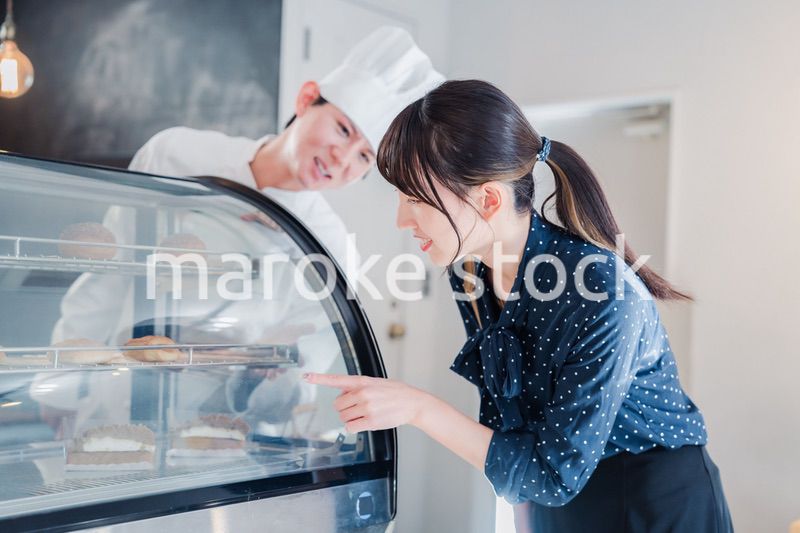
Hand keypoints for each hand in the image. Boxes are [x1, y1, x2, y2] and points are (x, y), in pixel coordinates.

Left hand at [304, 373, 429, 432]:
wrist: (412, 402)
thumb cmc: (394, 392)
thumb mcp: (375, 382)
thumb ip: (358, 386)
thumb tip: (342, 393)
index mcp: (362, 381)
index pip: (336, 379)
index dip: (319, 378)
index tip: (306, 376)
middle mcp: (362, 393)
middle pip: (338, 405)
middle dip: (345, 408)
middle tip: (358, 407)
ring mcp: (366, 407)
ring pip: (343, 417)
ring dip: (351, 418)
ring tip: (366, 414)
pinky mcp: (370, 420)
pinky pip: (351, 427)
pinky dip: (355, 426)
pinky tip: (365, 422)